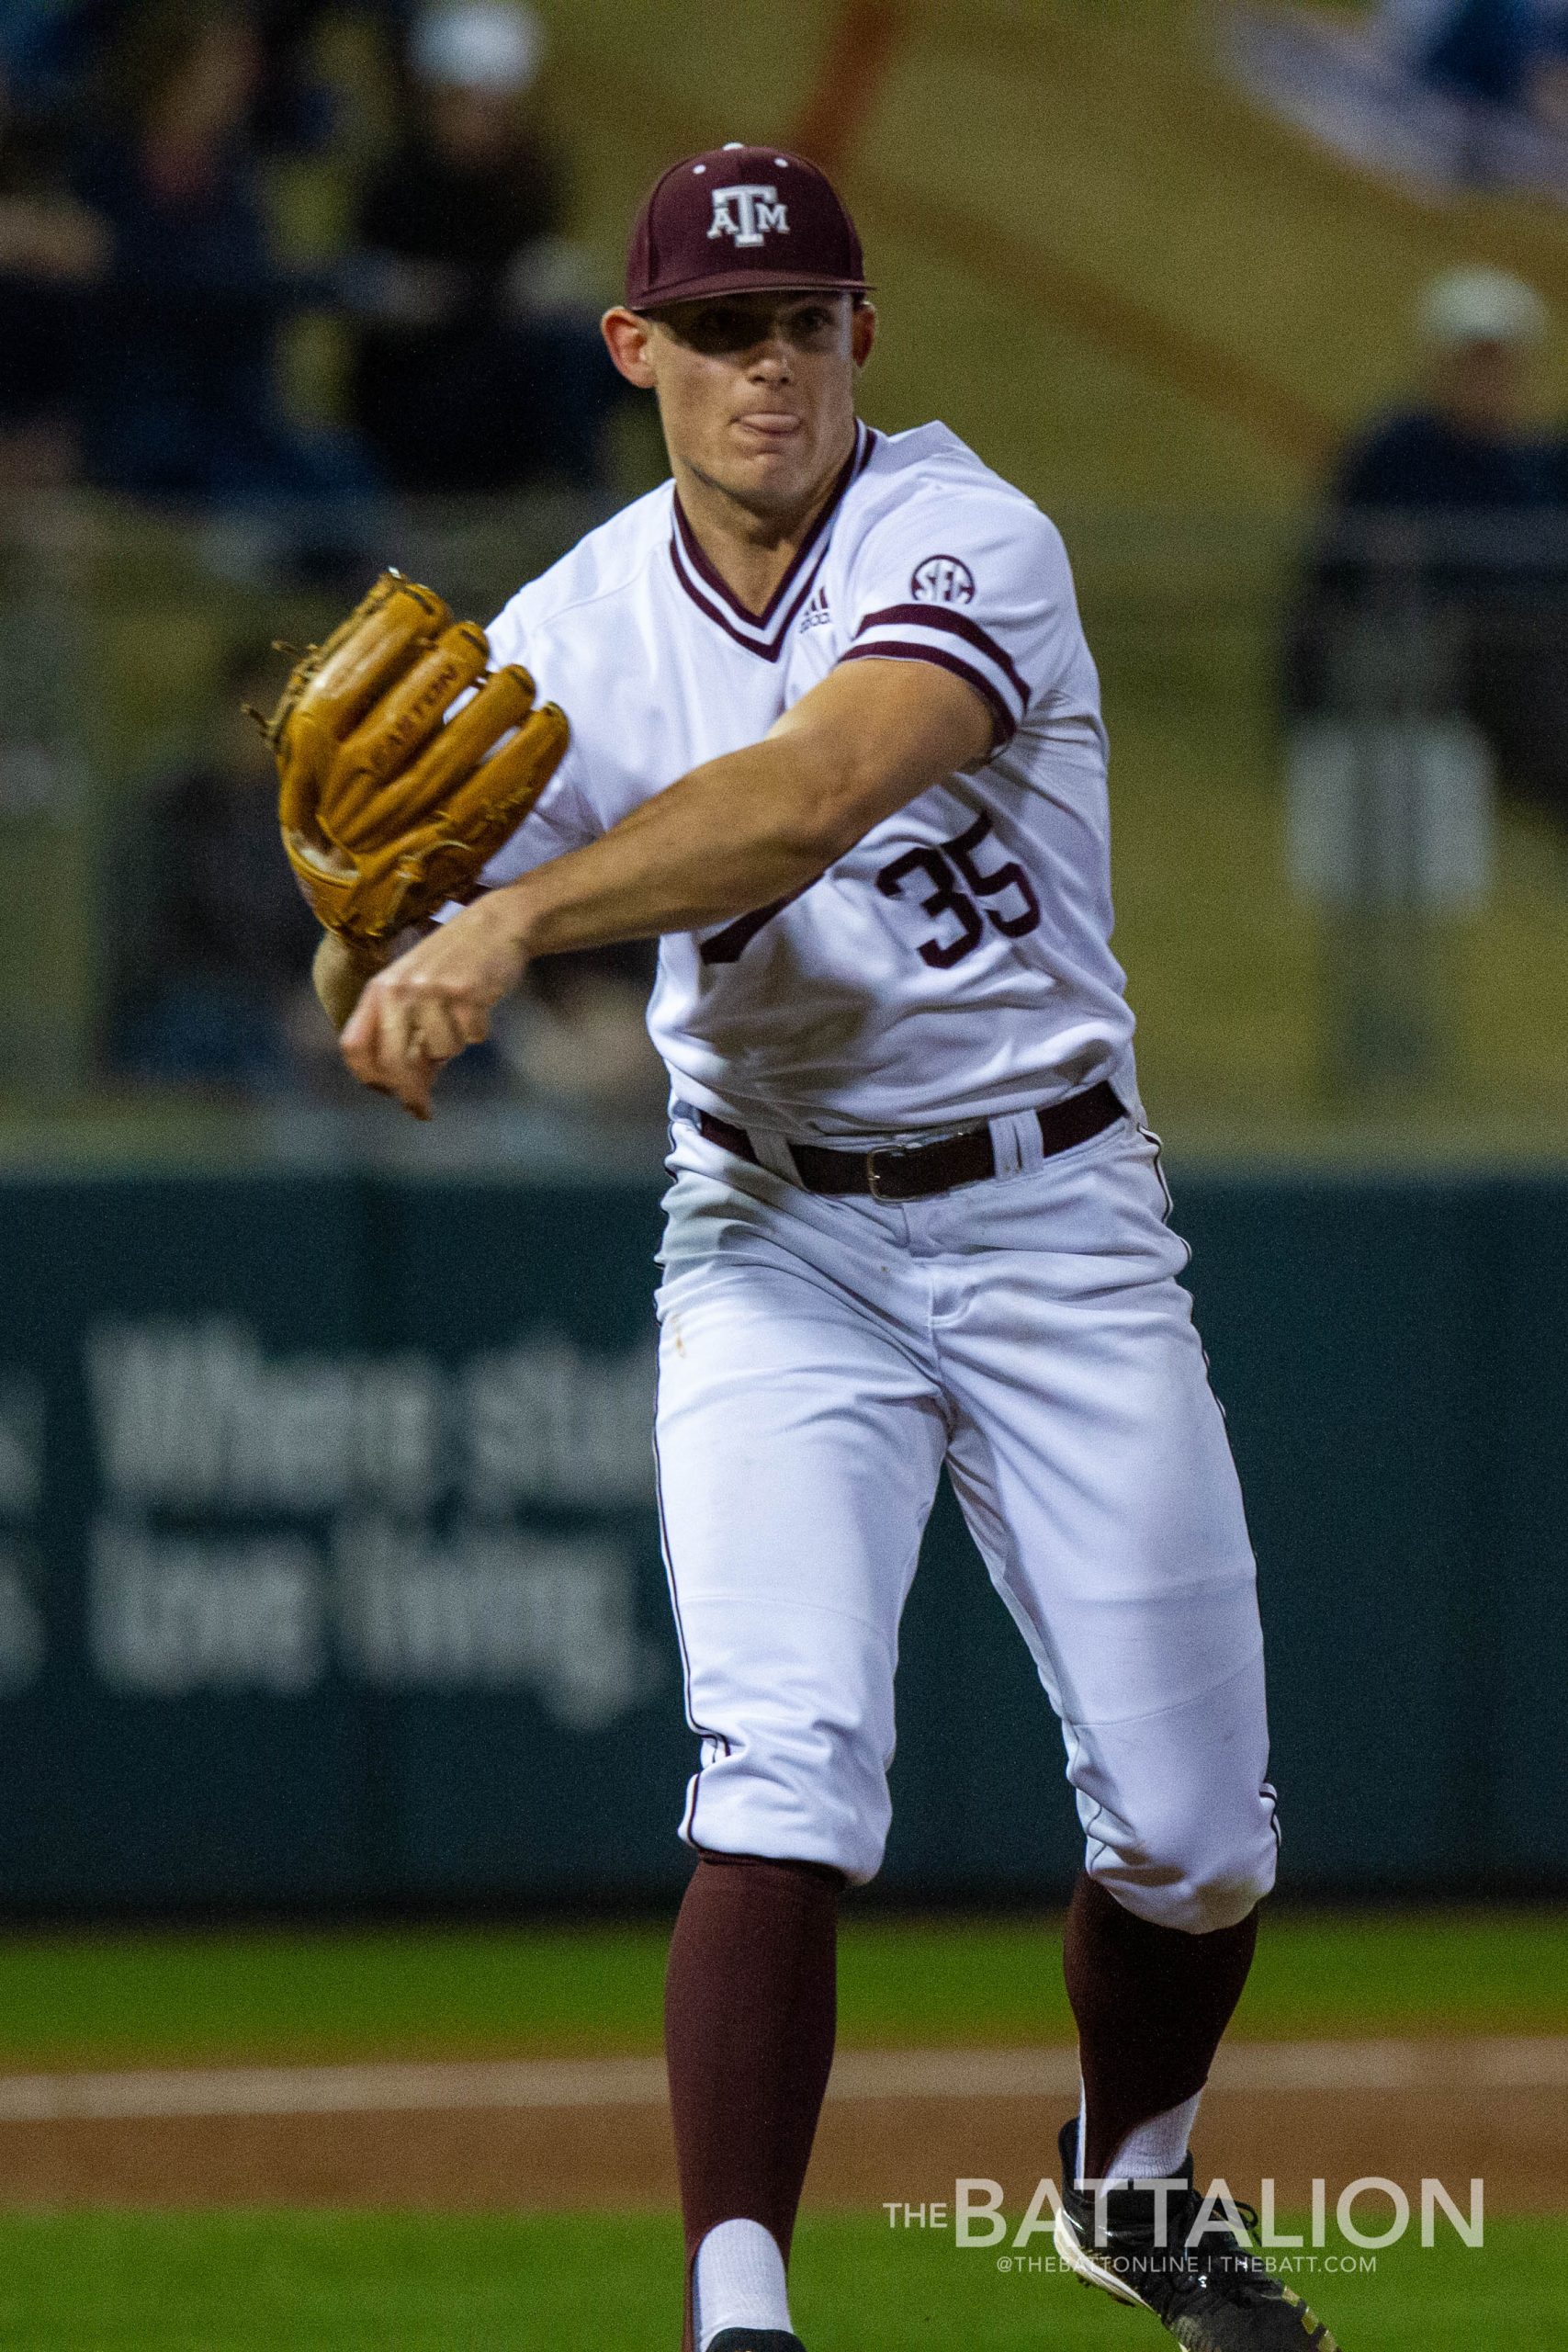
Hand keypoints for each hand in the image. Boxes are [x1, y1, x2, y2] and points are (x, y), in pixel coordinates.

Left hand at [339, 891, 528, 1118]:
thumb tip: (412, 1098)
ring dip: (455, 1046)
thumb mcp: (417, 995)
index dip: (369, 1079)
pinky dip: (479, 1030)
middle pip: (394, 1062)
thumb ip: (408, 1039)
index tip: (388, 1096)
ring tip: (462, 1015)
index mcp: (379, 990)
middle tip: (423, 1110)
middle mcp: (399, 990)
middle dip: (409, 1092)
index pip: (355, 1046)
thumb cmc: (453, 966)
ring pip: (442, 1051)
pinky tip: (480, 1005)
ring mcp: (433, 990)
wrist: (494, 924)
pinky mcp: (466, 993)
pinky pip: (472, 1037)